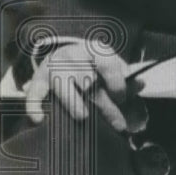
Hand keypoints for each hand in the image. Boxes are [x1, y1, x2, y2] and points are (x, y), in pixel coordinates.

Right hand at [24, 40, 144, 132]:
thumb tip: (142, 84)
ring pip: (63, 85)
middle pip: (88, 81)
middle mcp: (73, 55)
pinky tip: (39, 119)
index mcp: (95, 50)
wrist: (65, 55)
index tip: (122, 99)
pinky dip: (33, 106)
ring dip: (74, 102)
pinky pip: (34, 93)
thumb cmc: (95, 65)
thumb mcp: (112, 66)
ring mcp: (54, 67)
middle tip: (118, 125)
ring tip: (84, 117)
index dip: (117, 84)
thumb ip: (125, 78)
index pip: (107, 65)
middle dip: (105, 105)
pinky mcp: (38, 79)